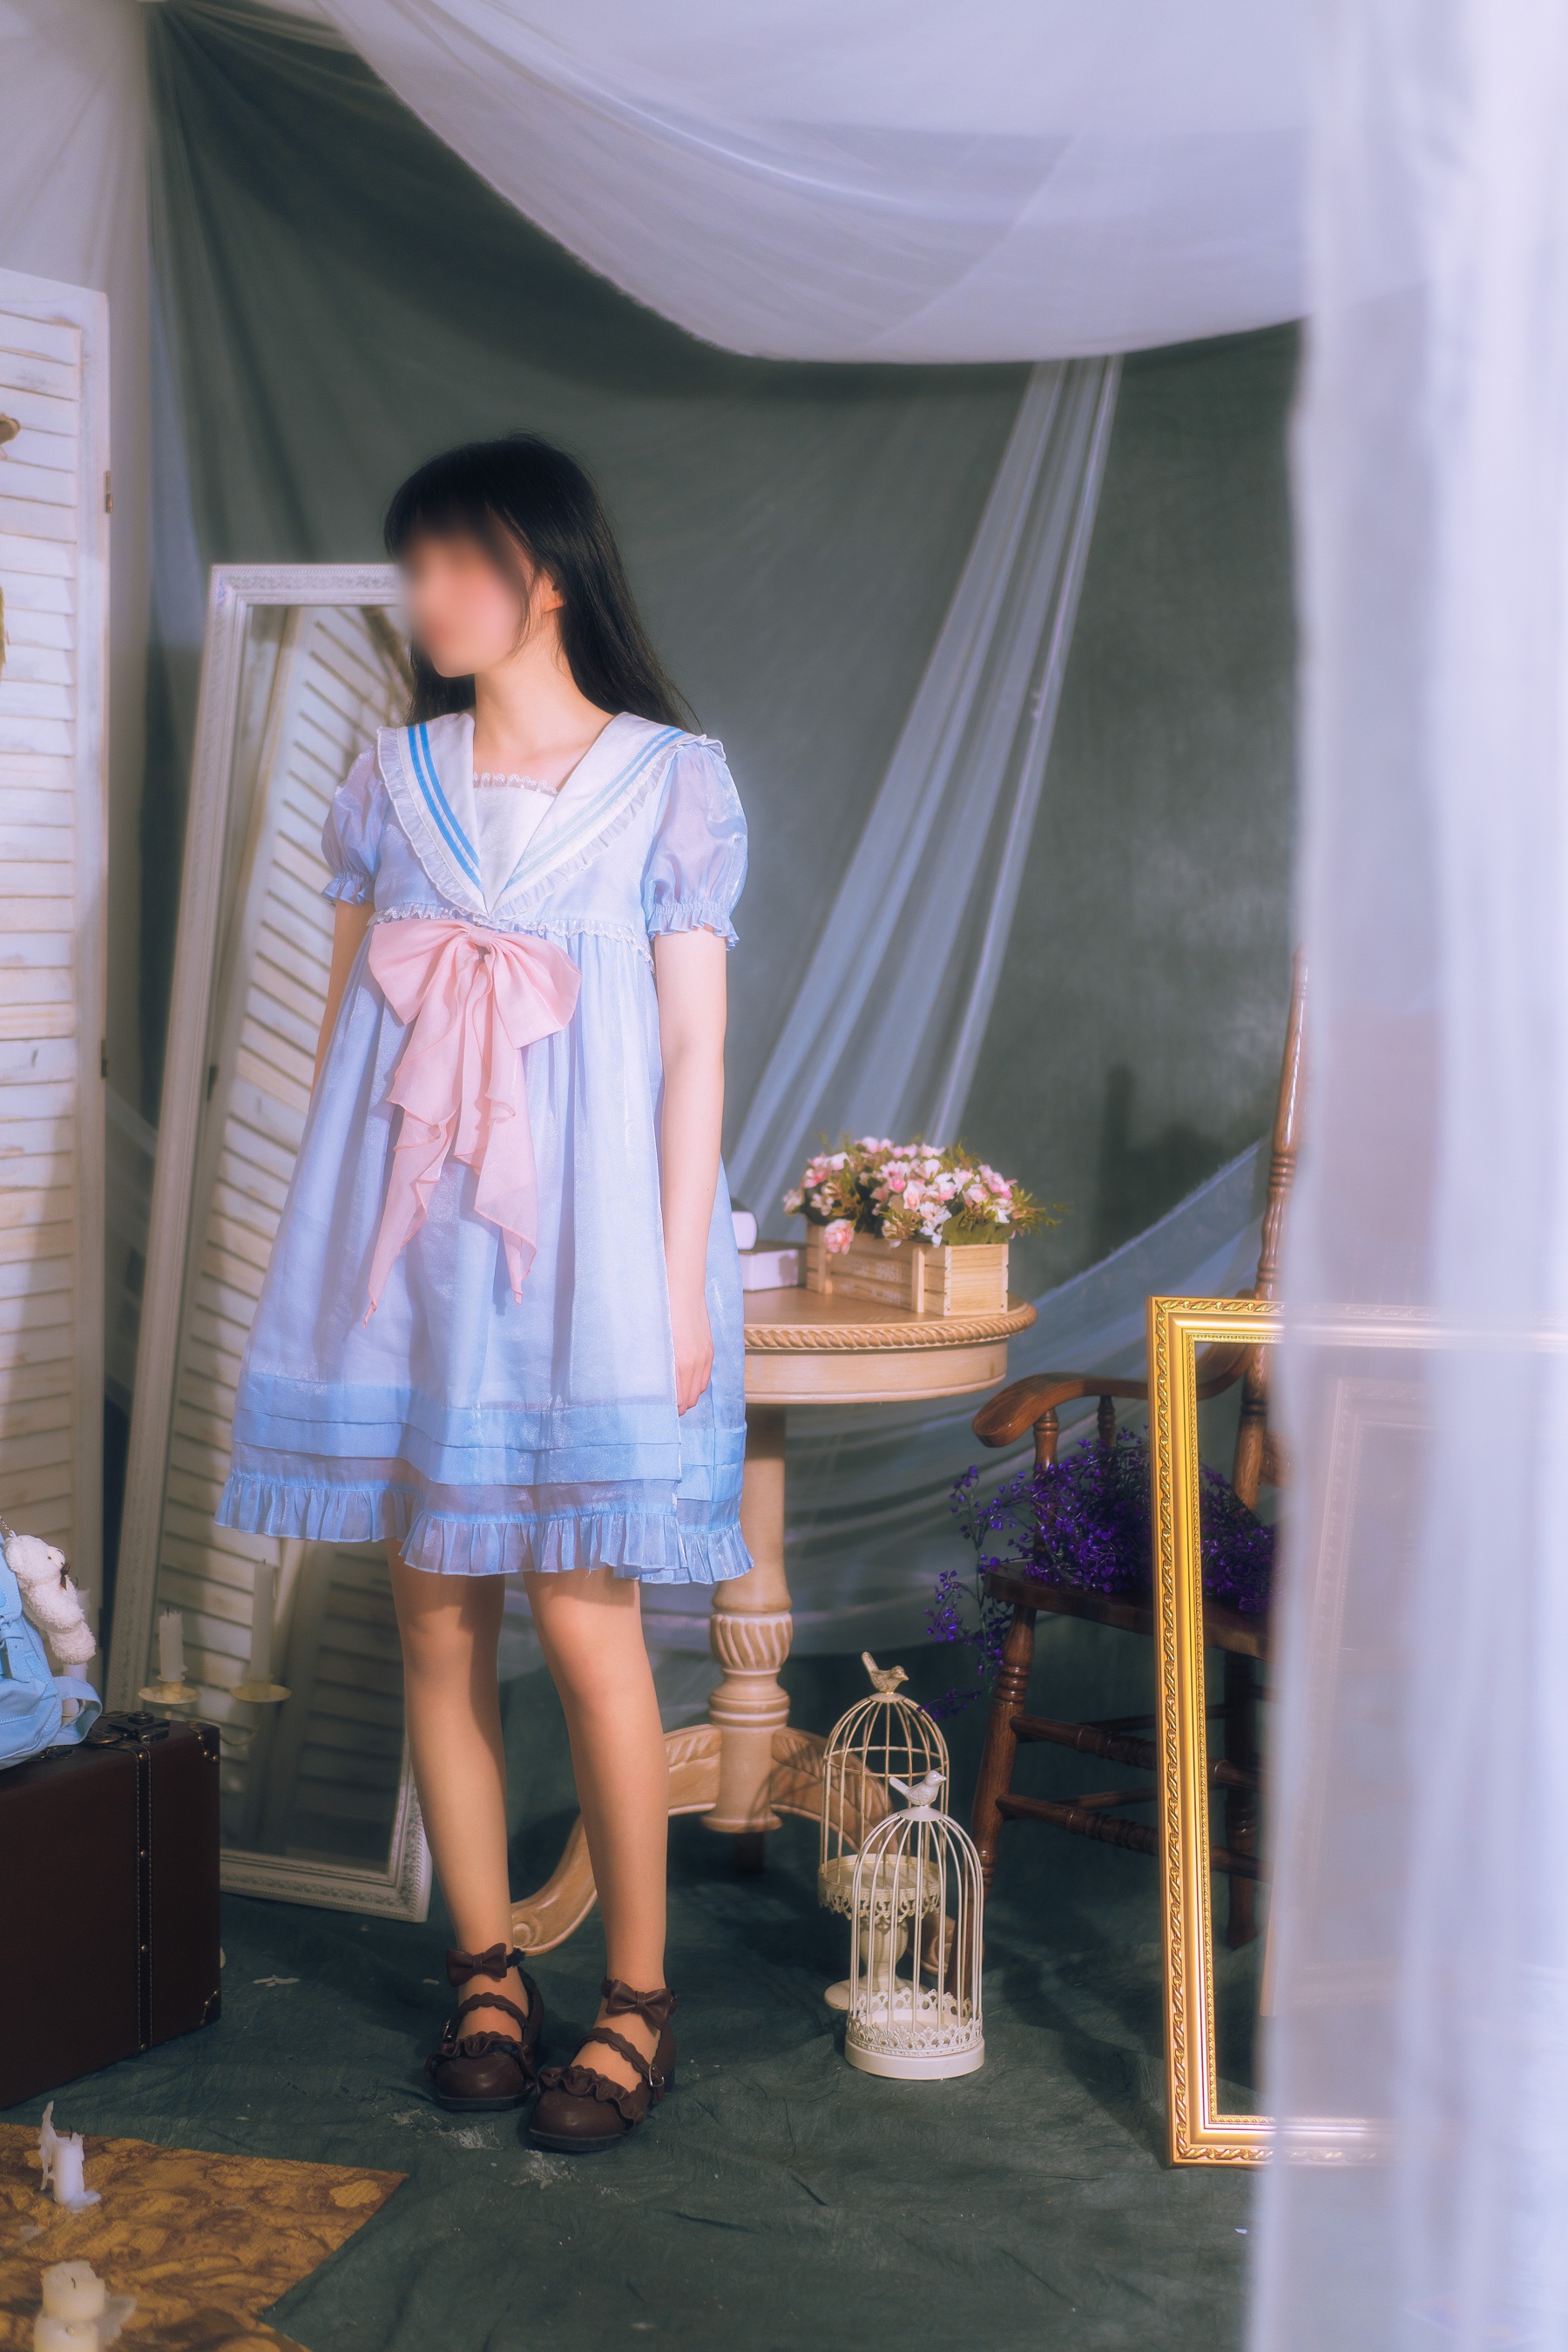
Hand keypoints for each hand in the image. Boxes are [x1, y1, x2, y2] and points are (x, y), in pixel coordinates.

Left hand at [669, 1281, 713, 1414]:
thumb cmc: (663, 1311)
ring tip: (677, 1395)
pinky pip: (706, 1376)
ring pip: (699, 1389)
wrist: (683, 1288)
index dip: (671, 1408)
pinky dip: (697, 1383)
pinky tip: (688, 1381)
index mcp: (679, 1362)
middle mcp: (694, 1362)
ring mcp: (704, 1356)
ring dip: (689, 1395)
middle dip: (680, 1405)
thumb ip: (658, 1363)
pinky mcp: (709, 1349)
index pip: (678, 1398)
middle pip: (690, 1398)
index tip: (662, 1409)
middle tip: (668, 1406)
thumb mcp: (655, 1340)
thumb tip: (656, 1382)